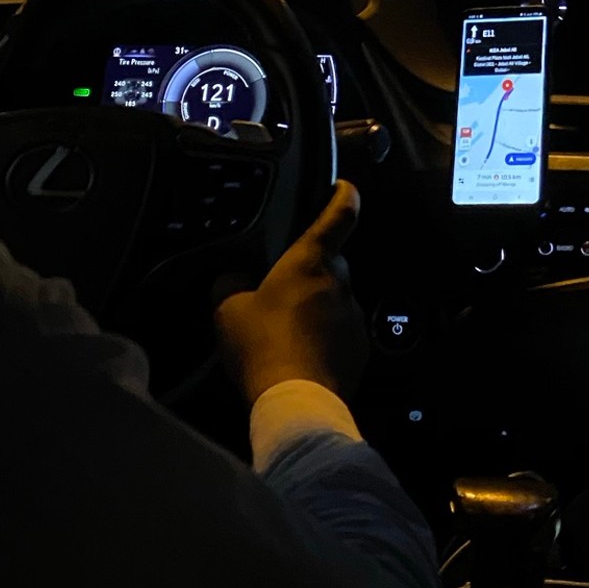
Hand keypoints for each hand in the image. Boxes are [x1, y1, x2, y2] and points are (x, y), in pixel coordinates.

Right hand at [214, 180, 369, 405]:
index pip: (339, 216)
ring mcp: (353, 315)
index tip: (346, 188)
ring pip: (335, 299)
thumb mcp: (229, 310)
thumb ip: (230, 285)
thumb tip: (230, 279)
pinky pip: (341, 332)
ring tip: (285, 332)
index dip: (344, 197)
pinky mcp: (360, 348)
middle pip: (330, 263)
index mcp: (311, 261)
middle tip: (282, 288)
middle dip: (311, 271)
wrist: (296, 399)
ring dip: (316, 307)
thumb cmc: (263, 346)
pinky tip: (300, 356)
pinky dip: (325, 337)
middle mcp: (339, 282)